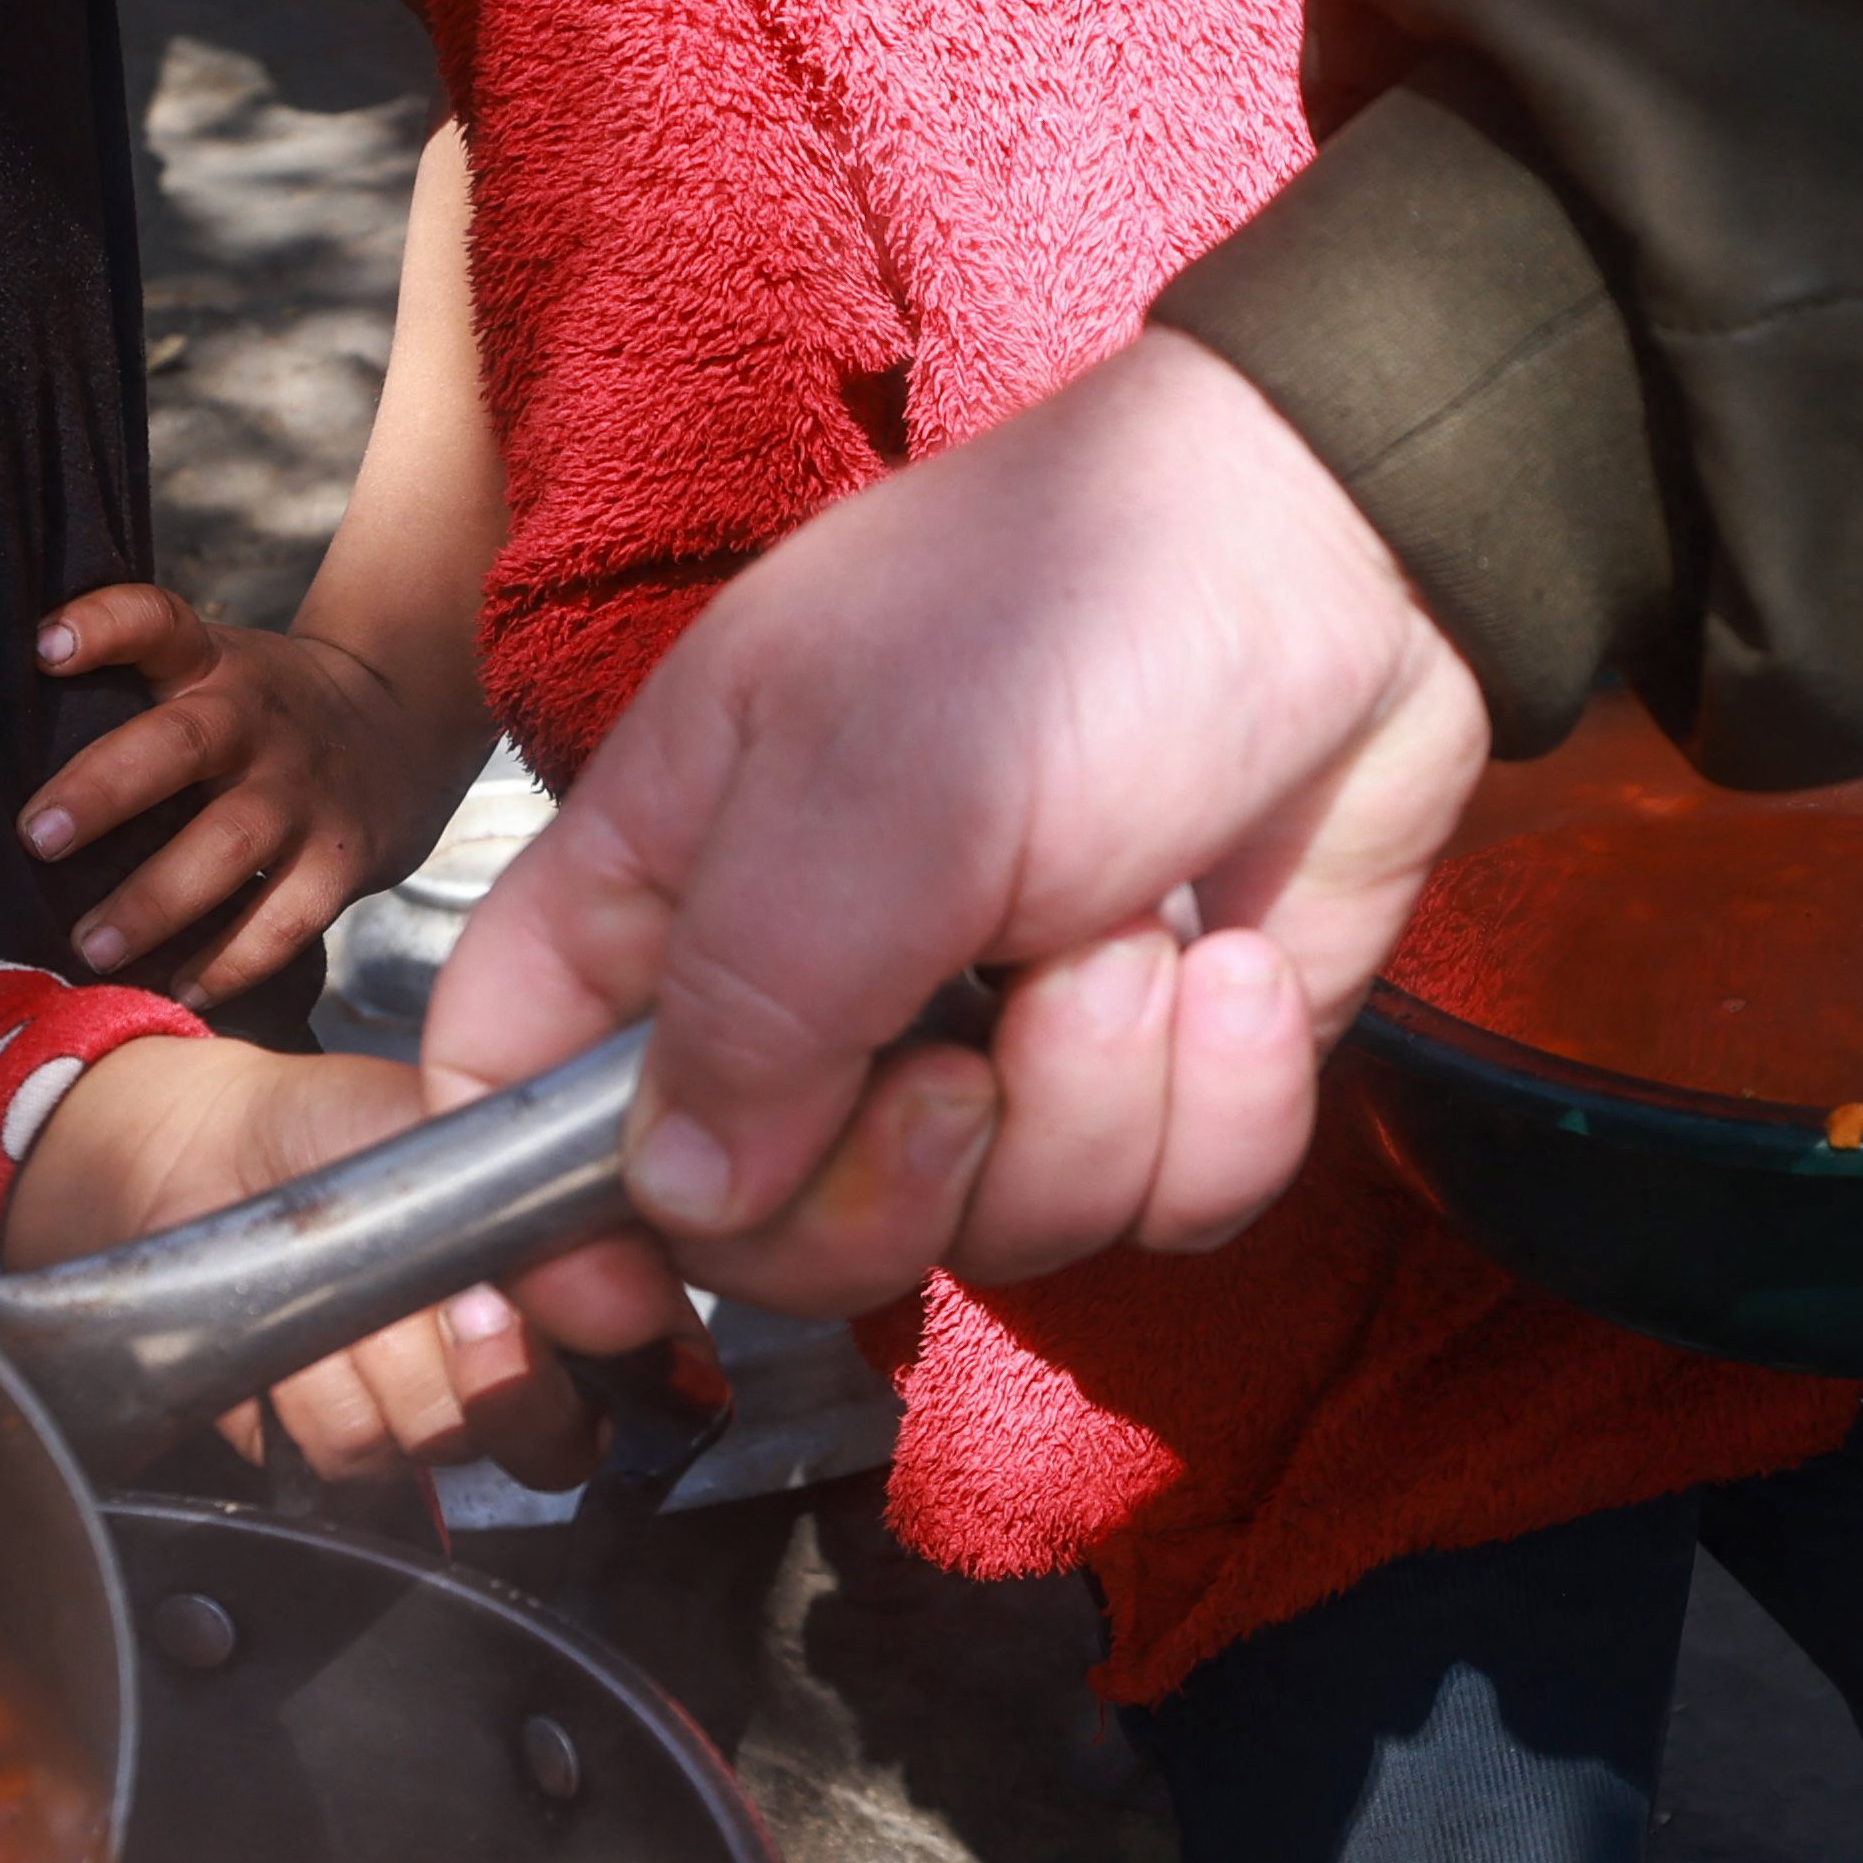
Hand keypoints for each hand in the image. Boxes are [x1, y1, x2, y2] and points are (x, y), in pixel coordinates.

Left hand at [0, 1041, 596, 1487]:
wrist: (218, 1154)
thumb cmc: (353, 1124)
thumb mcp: (463, 1127)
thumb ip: (538, 1196)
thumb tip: (594, 1279)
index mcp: (593, 1288)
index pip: (663, 1370)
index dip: (609, 1353)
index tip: (522, 1298)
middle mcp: (531, 1369)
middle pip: (559, 1440)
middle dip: (491, 1368)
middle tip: (450, 1297)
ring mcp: (438, 1418)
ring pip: (440, 1442)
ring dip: (377, 1361)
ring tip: (349, 1283)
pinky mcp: (347, 1450)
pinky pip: (349, 1453)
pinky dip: (307, 1387)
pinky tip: (298, 1328)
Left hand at [19, 582, 484, 999]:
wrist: (407, 728)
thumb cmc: (265, 714)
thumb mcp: (215, 669)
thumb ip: (132, 690)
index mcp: (215, 667)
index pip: (158, 622)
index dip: (103, 627)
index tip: (45, 648)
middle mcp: (257, 723)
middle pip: (181, 744)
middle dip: (105, 790)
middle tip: (37, 839)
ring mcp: (304, 795)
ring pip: (229, 844)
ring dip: (155, 900)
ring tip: (90, 946)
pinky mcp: (343, 861)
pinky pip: (285, 919)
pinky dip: (232, 961)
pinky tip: (180, 989)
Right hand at [424, 325, 1490, 1321]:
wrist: (1351, 561)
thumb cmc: (1075, 607)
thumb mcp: (873, 788)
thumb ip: (750, 1004)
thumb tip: (674, 1200)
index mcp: (680, 883)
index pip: (510, 1084)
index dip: (532, 1218)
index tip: (620, 1301)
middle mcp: (820, 984)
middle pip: (772, 1230)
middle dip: (892, 1189)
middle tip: (975, 1057)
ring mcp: (999, 1038)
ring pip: (996, 1233)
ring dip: (1095, 1106)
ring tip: (1143, 938)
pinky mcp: (1166, 1071)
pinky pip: (1168, 1203)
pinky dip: (1226, 1104)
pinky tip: (1249, 967)